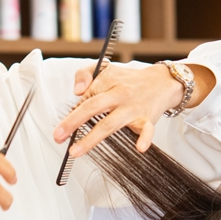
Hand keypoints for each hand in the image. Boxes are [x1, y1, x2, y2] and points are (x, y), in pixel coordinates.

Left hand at [52, 62, 191, 157]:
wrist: (161, 82)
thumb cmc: (128, 80)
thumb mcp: (105, 68)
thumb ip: (84, 74)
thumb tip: (77, 92)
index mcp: (107, 82)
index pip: (85, 97)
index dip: (71, 113)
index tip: (60, 128)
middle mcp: (119, 95)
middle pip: (93, 107)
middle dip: (73, 122)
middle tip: (58, 136)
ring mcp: (133, 109)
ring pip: (110, 124)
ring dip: (92, 138)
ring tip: (76, 151)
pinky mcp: (147, 120)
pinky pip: (148, 130)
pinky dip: (144, 139)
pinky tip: (139, 147)